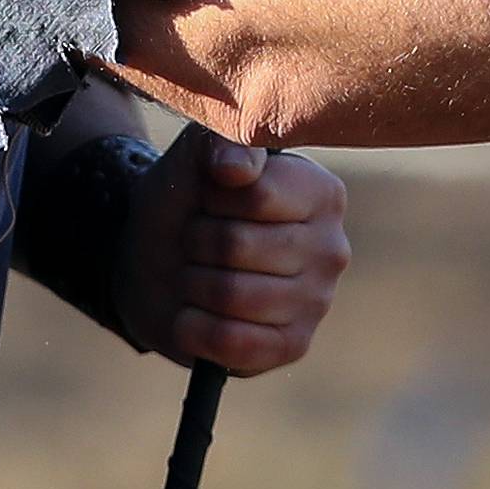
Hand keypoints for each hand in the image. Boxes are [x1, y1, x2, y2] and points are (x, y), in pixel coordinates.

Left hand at [112, 126, 350, 375]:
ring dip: (189, 283)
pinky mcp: (293, 347)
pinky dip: (192, 327)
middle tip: (195, 240)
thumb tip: (237, 170)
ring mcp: (317, 302)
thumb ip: (220, 141)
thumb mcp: (195, 157)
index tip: (207, 197)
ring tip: (195, 273)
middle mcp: (332, 248)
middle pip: (236, 246)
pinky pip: (230, 342)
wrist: (157, 262)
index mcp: (322, 192)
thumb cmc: (188, 202)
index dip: (211, 195)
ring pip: (230, 295)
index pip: (257, 195)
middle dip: (195, 241)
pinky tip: (192, 313)